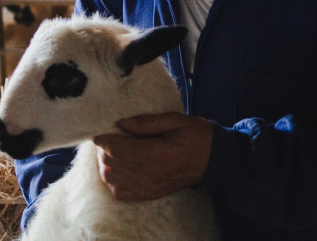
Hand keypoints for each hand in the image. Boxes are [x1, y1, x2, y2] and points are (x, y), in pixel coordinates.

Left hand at [92, 112, 212, 200]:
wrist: (212, 159)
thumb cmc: (194, 135)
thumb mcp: (174, 120)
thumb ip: (146, 122)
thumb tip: (120, 124)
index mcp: (156, 153)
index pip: (116, 149)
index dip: (103, 139)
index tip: (103, 130)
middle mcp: (150, 174)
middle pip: (109, 163)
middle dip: (103, 150)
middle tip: (110, 138)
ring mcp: (148, 187)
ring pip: (110, 178)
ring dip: (106, 164)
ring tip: (114, 152)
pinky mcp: (149, 195)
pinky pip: (119, 192)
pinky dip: (113, 180)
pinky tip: (120, 168)